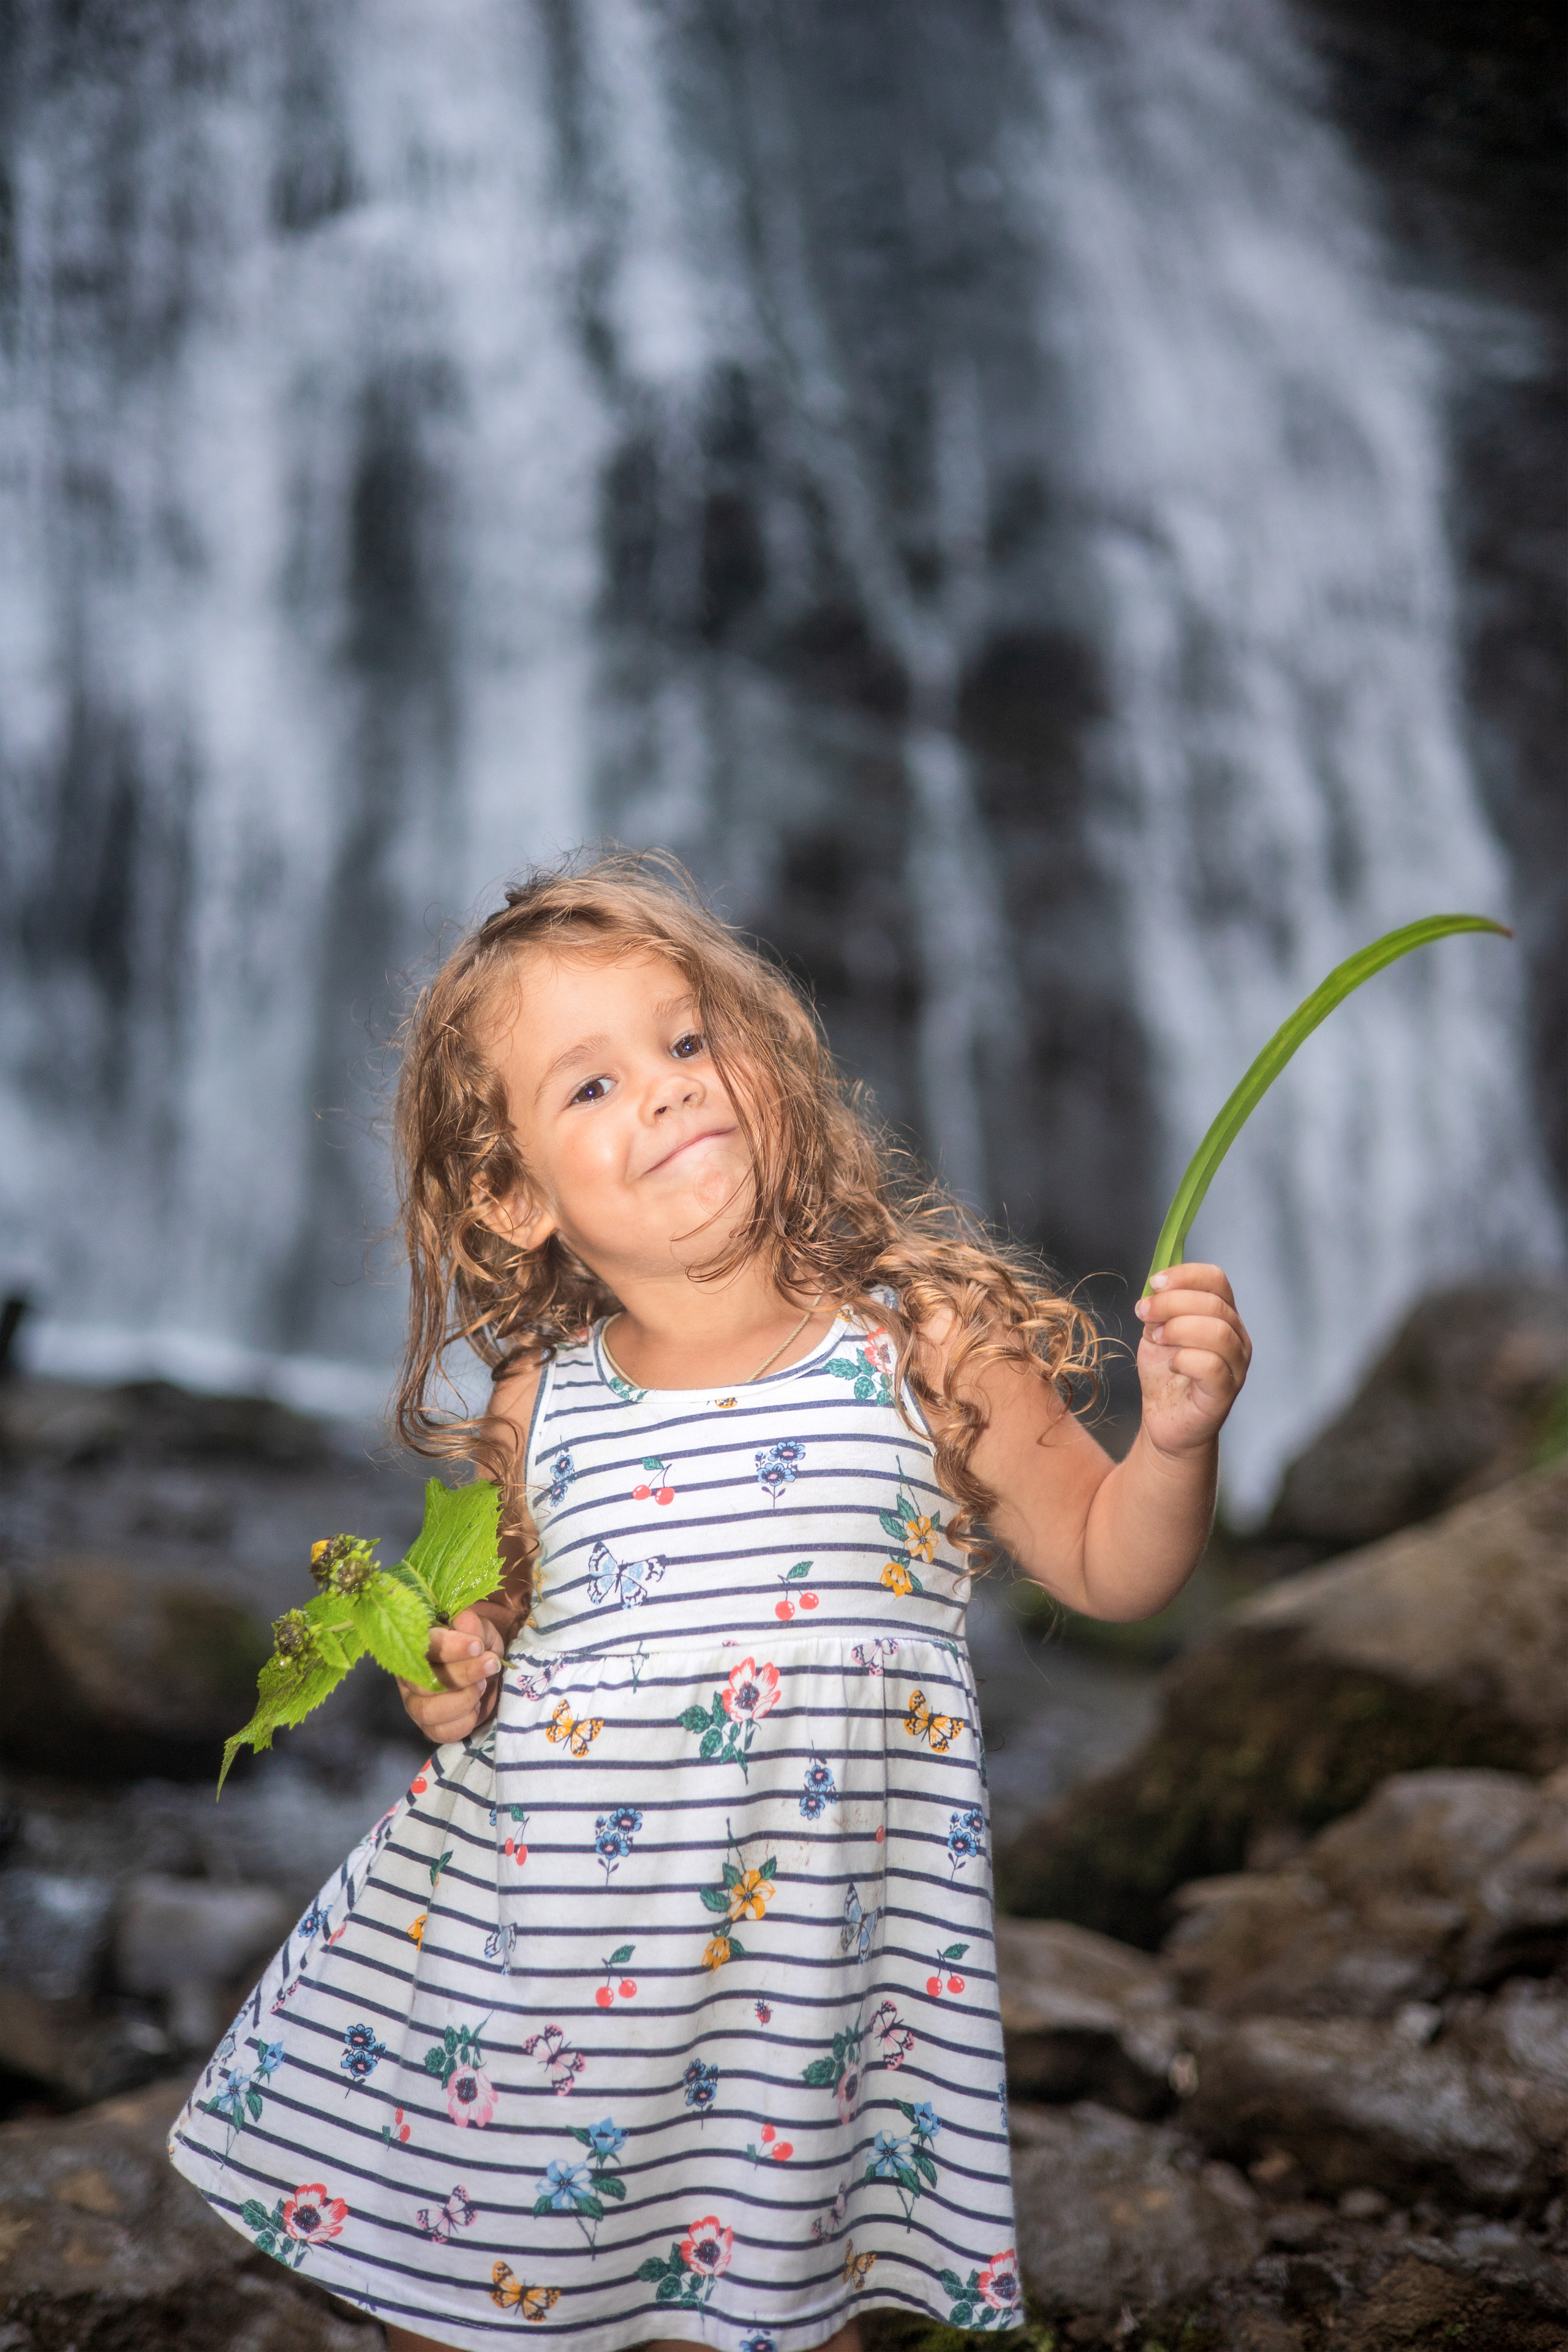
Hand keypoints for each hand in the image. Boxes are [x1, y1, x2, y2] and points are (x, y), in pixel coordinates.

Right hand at [396, 1606, 505, 1744]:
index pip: (422, 1645)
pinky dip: (464, 1721)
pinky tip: (477, 1707)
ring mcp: (414, 1703)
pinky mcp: (428, 1726)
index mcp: (417, 1645)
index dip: (450, 1647)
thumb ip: (473, 1625)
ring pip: (427, 1710)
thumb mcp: (480, 1629)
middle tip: (490, 1665)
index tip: (478, 1646)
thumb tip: (465, 1622)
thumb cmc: (478, 1646)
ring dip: (463, 1699)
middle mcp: (409, 1676)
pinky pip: (440, 1732)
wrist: (486, 1672)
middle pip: (424, 1682)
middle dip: (464, 1674)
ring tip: (483, 1686)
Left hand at [1133, 1262, 1251, 1458]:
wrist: (1166, 1420)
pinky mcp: (1226, 1392)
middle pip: (1215, 1303)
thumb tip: (1153, 1290)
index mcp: (1222, 1315)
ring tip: (1157, 1339)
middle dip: (1171, 1303)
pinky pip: (1213, 1367)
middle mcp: (1236, 1336)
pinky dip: (1186, 1360)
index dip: (1186, 1275)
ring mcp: (1236, 1365)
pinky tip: (1171, 1364)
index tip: (1154, 1283)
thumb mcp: (1156, 1333)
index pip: (1216, 1279)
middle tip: (1143, 1313)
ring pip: (1218, 1332)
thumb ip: (1158, 1310)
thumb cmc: (1166, 1375)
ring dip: (1179, 1329)